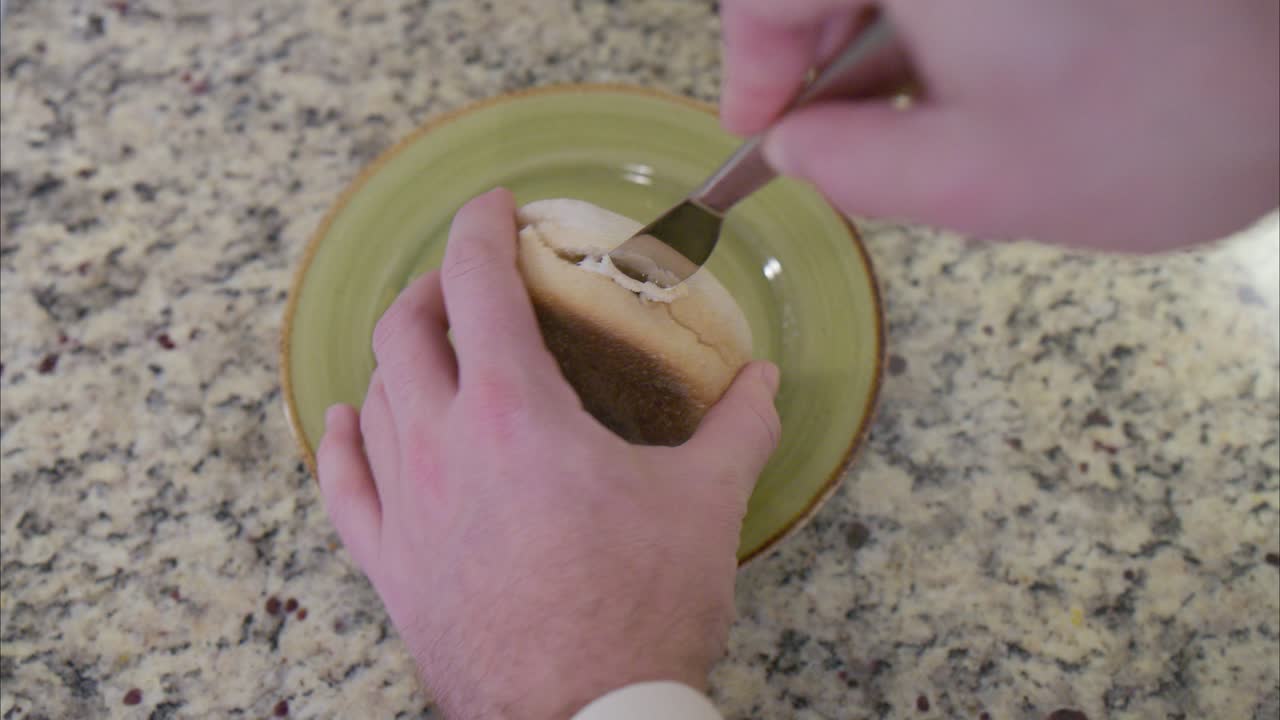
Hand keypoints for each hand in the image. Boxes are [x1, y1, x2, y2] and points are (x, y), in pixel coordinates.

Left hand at [316, 189, 781, 718]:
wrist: (586, 716)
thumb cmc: (640, 610)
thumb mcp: (707, 504)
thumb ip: (738, 428)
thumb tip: (764, 383)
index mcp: (516, 412)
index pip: (477, 285)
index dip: (480, 230)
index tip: (493, 209)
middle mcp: (443, 446)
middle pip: (407, 330)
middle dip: (436, 287)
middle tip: (470, 282)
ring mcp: (406, 507)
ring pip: (373, 397)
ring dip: (398, 355)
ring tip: (430, 346)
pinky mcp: (392, 565)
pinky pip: (342, 484)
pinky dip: (341, 439)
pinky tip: (346, 420)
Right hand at [721, 0, 1278, 249]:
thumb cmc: (1155, 127)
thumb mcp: (971, 180)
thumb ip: (849, 166)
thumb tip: (794, 145)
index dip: (751, 67)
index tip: (760, 131)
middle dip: (818, 47)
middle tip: (827, 131)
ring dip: (883, 32)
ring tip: (911, 113)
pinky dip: (945, 19)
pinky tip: (973, 70)